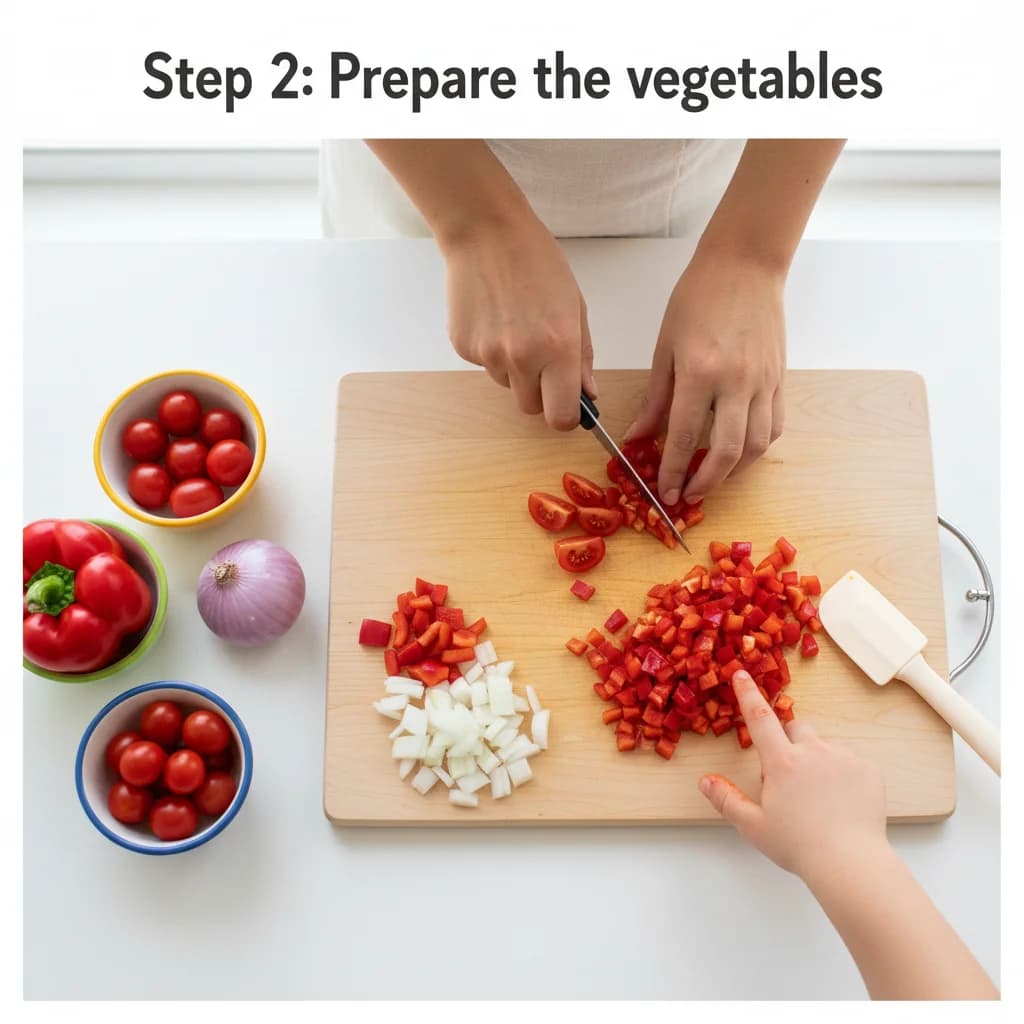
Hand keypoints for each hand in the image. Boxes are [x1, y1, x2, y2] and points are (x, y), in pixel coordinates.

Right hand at [442, 217, 595, 430]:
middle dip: (540, 392)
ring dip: (515, 368)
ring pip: (507, 384)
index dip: (567, 416)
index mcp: (558, 348)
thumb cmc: (536, 262)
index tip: (569, 405)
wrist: (486, 233)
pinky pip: (484, 365)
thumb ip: (583, 356)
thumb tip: (587, 394)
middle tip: (543, 358)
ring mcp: (488, 355)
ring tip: (516, 325)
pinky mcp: (463, 348)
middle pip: (531, 407)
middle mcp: (521, 358)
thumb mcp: (575, 306)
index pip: (561, 417)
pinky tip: (495, 317)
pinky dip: (491, 351)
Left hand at [626, 249, 785, 504]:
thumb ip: (656, 398)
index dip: (672, 469)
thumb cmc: (699, 297)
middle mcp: (736, 381)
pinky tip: (738, 451)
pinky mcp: (780, 379)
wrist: (745, 264)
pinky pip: (774, 426)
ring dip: (733, 471)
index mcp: (700, 371)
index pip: (683, 435)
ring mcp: (764, 382)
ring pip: (756, 445)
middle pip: (726, 451)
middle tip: (688, 494)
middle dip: (706, 482)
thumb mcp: (665, 346)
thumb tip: (638, 436)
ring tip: (711, 476)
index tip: (664, 490)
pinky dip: (757, 447)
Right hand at [698, 671, 887, 880]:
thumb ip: (727, 800)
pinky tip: (841, 801)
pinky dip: (843, 774)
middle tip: (790, 773)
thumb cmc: (800, 846)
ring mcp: (844, 758)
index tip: (742, 675)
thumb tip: (705, 781)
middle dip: (790, 741)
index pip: (760, 718)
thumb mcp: (754, 826)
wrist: (851, 862)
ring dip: (818, 760)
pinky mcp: (867, 769)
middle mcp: (813, 751)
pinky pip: (850, 761)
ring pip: (824, 746)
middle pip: (796, 728)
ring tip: (820, 796)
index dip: (748, 694)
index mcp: (782, 762)